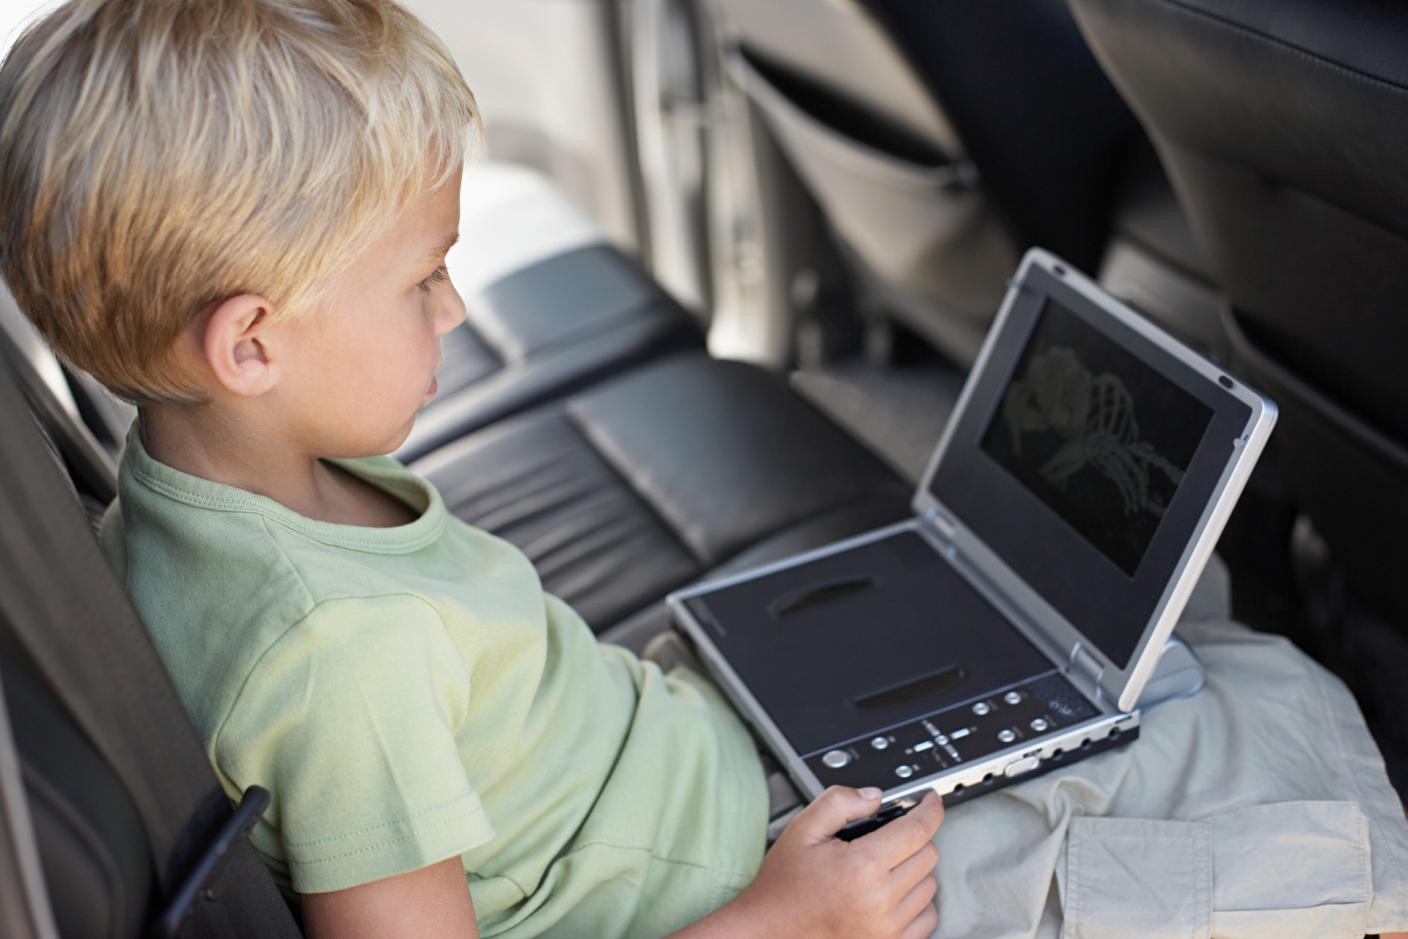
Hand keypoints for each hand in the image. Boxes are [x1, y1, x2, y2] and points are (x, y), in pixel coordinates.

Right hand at [736, 786, 944, 938]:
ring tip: (882, 868)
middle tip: (887, 836)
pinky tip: (890, 893)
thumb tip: (875, 797)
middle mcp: (880, 900)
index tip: (930, 801)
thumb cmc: (784, 886)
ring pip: (930, 885)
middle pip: (928, 854)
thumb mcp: (803, 829)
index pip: (917, 830)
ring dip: (914, 869)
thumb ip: (840, 803)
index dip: (930, 808)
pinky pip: (927, 917)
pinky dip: (916, 902)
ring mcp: (887, 927)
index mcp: (861, 866)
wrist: (771, 931)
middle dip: (913, 837)